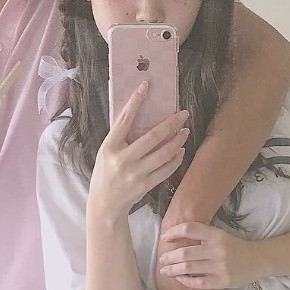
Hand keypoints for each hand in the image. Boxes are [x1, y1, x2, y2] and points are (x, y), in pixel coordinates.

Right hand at [90, 83, 188, 219]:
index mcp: (110, 147)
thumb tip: (137, 113)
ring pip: (163, 154)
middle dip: (170, 124)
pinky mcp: (145, 185)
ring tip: (185, 131)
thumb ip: (120, 136)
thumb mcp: (106, 152)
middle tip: (183, 114)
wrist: (104, 204)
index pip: (124, 120)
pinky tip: (181, 150)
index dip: (136, 101)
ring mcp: (135, 173)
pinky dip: (176, 159)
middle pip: (152, 137)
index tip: (146, 86)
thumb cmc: (105, 173)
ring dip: (178, 141)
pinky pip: (166, 170)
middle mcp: (123, 160)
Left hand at [159, 221, 255, 289]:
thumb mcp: (220, 235)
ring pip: (189, 268)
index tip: (164, 238)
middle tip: (161, 259)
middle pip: (186, 252)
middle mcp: (217, 249)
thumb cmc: (235, 246)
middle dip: (169, 257)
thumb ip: (202, 236)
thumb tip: (175, 238)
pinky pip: (199, 283)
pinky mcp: (223, 282)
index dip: (174, 232)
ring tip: (164, 270)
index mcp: (216, 234)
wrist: (258, 259)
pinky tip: (180, 279)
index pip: (190, 229)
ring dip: (173, 270)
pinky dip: (186, 281)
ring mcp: (220, 267)